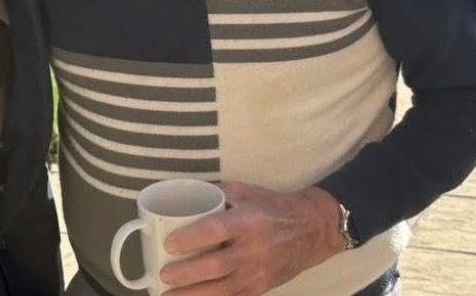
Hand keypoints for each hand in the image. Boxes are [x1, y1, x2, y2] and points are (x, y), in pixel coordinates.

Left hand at [155, 182, 345, 294]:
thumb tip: (178, 196)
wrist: (312, 229)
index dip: (191, 239)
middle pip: (216, 266)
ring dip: (193, 295)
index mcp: (248, 220)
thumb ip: (213, 194)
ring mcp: (259, 272)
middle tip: (163, 274)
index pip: (216, 230)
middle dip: (186, 273)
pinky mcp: (261, 287)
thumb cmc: (271, 206)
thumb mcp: (243, 191)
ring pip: (223, 289)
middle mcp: (254, 249)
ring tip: (167, 295)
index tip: (168, 244)